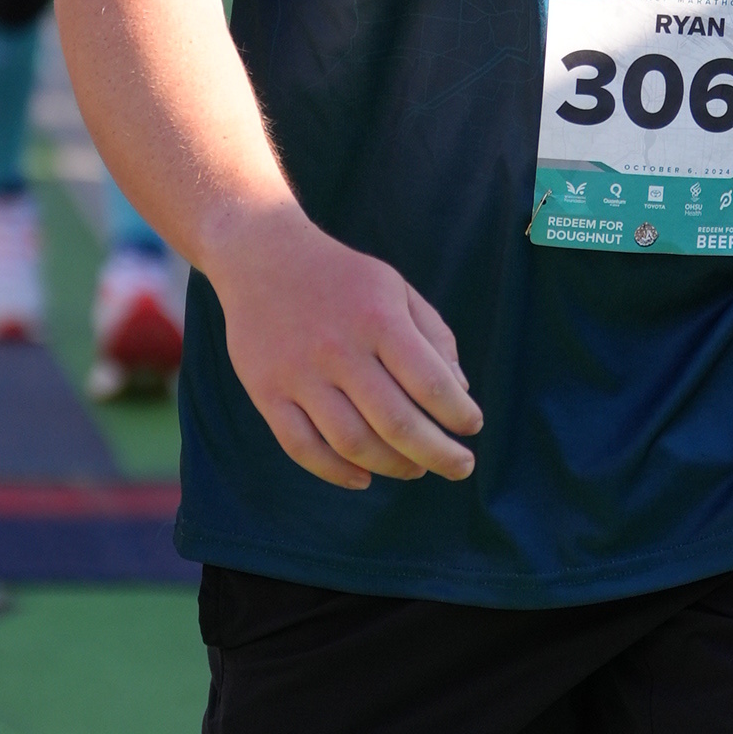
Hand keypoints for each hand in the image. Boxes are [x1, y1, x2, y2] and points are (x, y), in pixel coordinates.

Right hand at [209, 213, 482, 491]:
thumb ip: (433, 336)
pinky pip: (302, 447)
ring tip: (415, 469)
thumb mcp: (395, 289)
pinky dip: (336, 472)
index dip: (458, 413)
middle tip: (460, 467)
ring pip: (352, 443)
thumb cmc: (342, 278)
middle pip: (396, 423)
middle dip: (438, 454)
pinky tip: (363, 477)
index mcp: (378, 320)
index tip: (472, 425)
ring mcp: (298, 374)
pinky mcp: (266, 392)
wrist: (260, 255)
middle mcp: (338, 349)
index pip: (430, 383)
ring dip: (392, 466)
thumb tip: (459, 392)